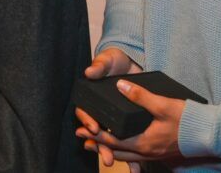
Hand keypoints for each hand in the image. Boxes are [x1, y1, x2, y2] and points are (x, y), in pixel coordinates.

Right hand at [76, 48, 142, 165]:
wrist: (132, 62)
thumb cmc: (114, 59)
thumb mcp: (107, 60)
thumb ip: (99, 65)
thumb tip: (89, 72)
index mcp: (91, 98)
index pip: (84, 113)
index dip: (87, 121)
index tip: (94, 128)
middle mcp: (100, 111)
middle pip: (97, 133)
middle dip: (101, 147)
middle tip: (107, 157)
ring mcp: (112, 118)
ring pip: (110, 140)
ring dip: (113, 154)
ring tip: (118, 164)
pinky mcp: (126, 122)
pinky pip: (126, 140)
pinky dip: (131, 154)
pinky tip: (136, 166)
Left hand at [76, 79, 184, 166]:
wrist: (210, 134)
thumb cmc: (188, 119)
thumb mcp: (163, 104)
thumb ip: (140, 96)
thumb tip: (120, 85)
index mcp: (144, 142)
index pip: (112, 140)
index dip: (95, 134)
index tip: (81, 129)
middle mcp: (147, 152)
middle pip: (116, 151)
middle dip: (98, 144)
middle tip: (83, 138)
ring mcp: (155, 154)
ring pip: (127, 155)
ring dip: (110, 148)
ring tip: (96, 143)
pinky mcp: (161, 152)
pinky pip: (137, 155)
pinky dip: (125, 151)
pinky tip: (124, 145)